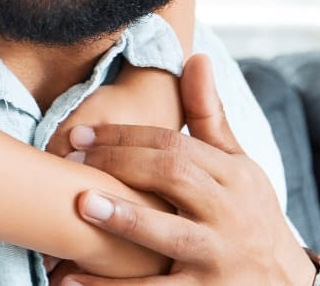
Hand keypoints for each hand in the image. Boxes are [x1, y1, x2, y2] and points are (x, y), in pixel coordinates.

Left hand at [57, 55, 315, 285]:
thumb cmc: (250, 218)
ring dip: (125, 219)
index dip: (126, 136)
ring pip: (172, 235)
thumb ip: (210, 117)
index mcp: (233, 177)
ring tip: (80, 205)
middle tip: (69, 158)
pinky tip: (72, 280)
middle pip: (174, 175)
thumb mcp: (239, 168)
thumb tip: (195, 56)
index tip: (79, 134)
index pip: (176, 145)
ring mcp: (220, 256)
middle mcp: (229, 213)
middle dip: (120, 163)